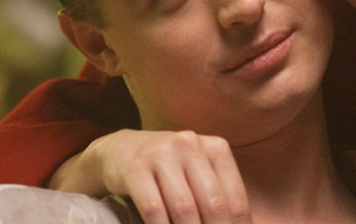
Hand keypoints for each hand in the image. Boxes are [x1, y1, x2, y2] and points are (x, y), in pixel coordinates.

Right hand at [50, 129, 250, 223]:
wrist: (121, 150)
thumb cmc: (170, 168)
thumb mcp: (198, 172)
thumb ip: (219, 195)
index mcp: (215, 148)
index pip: (234, 198)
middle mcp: (190, 145)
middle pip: (213, 203)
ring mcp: (161, 154)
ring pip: (184, 208)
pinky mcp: (135, 168)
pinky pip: (154, 209)